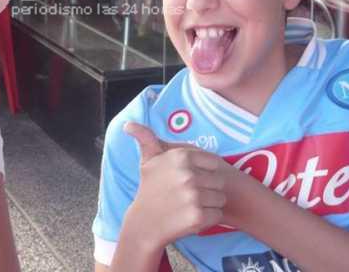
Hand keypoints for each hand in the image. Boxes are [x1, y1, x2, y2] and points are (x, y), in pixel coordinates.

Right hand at [122, 122, 228, 247]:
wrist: (144, 223)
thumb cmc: (150, 188)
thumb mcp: (148, 160)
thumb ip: (145, 137)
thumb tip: (128, 124)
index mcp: (181, 156)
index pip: (213, 162)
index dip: (204, 172)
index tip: (190, 179)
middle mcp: (188, 174)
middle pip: (218, 181)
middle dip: (208, 189)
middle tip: (189, 195)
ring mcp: (193, 196)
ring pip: (220, 198)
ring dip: (209, 204)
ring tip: (190, 205)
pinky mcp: (198, 216)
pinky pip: (217, 214)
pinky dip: (208, 218)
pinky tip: (192, 217)